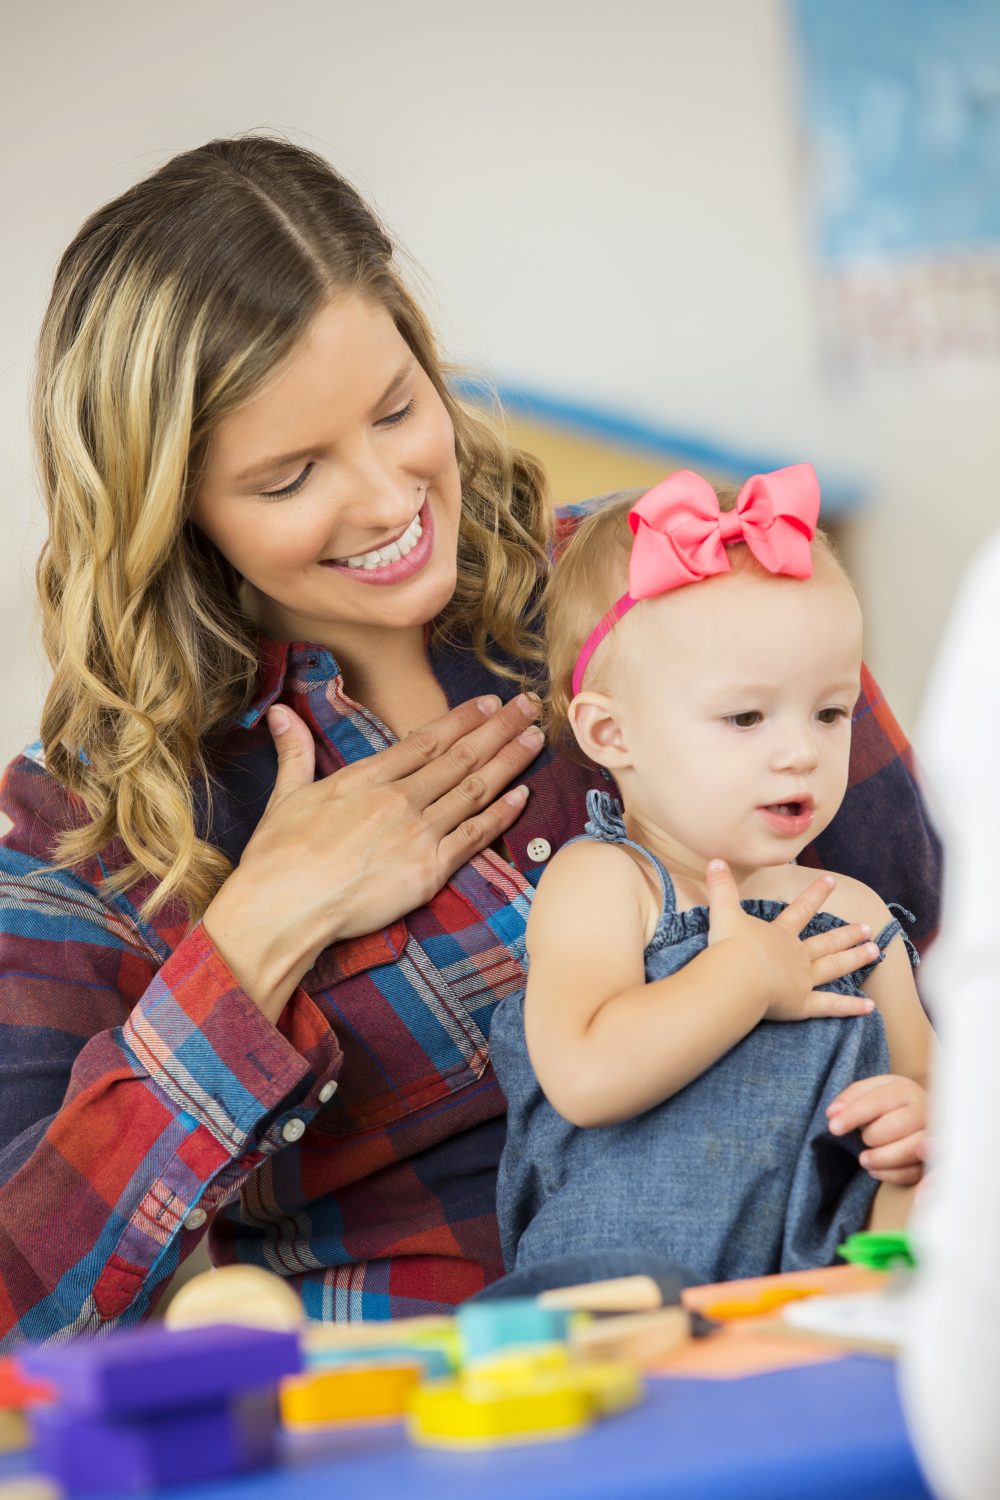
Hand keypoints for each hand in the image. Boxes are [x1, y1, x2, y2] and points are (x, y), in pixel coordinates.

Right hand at [203, 692, 544, 1018]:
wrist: (284, 906)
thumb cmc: (278, 857)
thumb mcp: (284, 796)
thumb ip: (294, 751)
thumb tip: (279, 714)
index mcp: (366, 778)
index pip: (426, 740)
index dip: (463, 719)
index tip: (489, 702)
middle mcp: (398, 799)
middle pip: (460, 757)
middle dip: (499, 728)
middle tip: (527, 706)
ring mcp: (417, 833)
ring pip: (474, 790)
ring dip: (509, 762)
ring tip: (535, 739)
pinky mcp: (429, 870)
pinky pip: (474, 837)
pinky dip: (501, 815)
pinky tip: (523, 795)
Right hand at [706, 862, 879, 1022]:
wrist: (736, 977)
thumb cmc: (730, 947)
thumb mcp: (723, 913)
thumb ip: (721, 888)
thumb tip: (714, 861)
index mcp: (780, 935)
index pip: (801, 910)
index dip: (816, 894)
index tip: (831, 881)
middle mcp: (797, 955)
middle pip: (826, 942)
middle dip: (847, 933)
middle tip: (867, 927)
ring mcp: (803, 980)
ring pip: (835, 967)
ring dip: (855, 959)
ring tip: (875, 952)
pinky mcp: (802, 1004)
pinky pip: (831, 1005)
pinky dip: (850, 1007)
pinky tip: (870, 1007)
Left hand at [826, 1074, 927, 1183]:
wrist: (922, 1113)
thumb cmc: (890, 1103)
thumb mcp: (871, 1091)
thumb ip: (850, 1098)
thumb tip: (832, 1113)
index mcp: (904, 1089)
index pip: (877, 1101)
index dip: (853, 1115)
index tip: (833, 1127)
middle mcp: (923, 1110)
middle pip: (894, 1127)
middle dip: (871, 1137)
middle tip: (862, 1139)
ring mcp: (933, 1136)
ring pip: (908, 1151)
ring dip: (880, 1158)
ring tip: (864, 1159)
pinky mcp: (935, 1160)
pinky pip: (914, 1172)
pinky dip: (890, 1174)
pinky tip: (875, 1170)